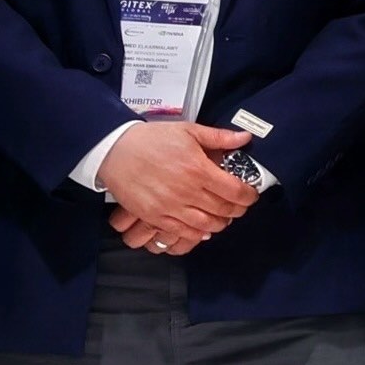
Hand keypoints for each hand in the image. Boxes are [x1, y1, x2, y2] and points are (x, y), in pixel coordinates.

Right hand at [99, 121, 256, 254]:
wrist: (114, 150)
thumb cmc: (151, 139)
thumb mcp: (188, 131)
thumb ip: (219, 137)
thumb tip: (245, 137)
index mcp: (198, 170)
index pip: (235, 192)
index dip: (249, 196)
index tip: (250, 195)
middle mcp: (187, 192)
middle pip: (224, 210)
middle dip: (237, 210)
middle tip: (239, 206)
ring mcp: (170, 207)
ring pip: (206, 225)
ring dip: (220, 223)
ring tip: (222, 216)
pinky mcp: (154, 216)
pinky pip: (182, 232)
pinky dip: (197, 232)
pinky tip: (202, 227)